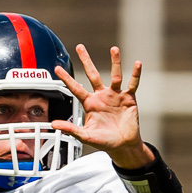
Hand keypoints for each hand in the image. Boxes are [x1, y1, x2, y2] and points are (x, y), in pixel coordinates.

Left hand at [52, 45, 152, 170]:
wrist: (122, 145)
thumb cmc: (104, 141)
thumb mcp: (85, 135)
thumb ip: (70, 129)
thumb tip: (54, 124)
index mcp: (90, 103)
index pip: (76, 88)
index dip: (67, 79)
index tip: (57, 69)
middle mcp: (102, 95)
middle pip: (93, 74)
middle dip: (86, 60)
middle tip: (79, 47)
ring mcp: (115, 95)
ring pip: (115, 75)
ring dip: (115, 62)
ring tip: (114, 49)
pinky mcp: (129, 98)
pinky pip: (132, 84)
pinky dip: (135, 74)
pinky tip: (137, 64)